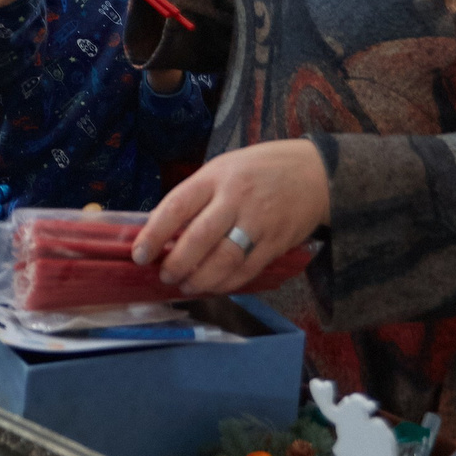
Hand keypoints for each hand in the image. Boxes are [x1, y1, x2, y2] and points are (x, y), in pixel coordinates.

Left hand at [131, 139, 327, 296]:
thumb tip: (164, 230)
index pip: (177, 205)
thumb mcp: (223, 168)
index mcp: (216, 176)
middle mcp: (236, 198)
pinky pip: (247, 270)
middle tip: (163, 275)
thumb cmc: (260, 169)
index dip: (154, 233)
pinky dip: (227, 283)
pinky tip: (213, 287)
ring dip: (200, 278)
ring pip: (224, 259)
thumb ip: (197, 196)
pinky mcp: (277, 243)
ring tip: (185, 285)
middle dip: (177, 262)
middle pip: (200, 237)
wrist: (316, 173)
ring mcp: (258, 222)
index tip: (139, 254)